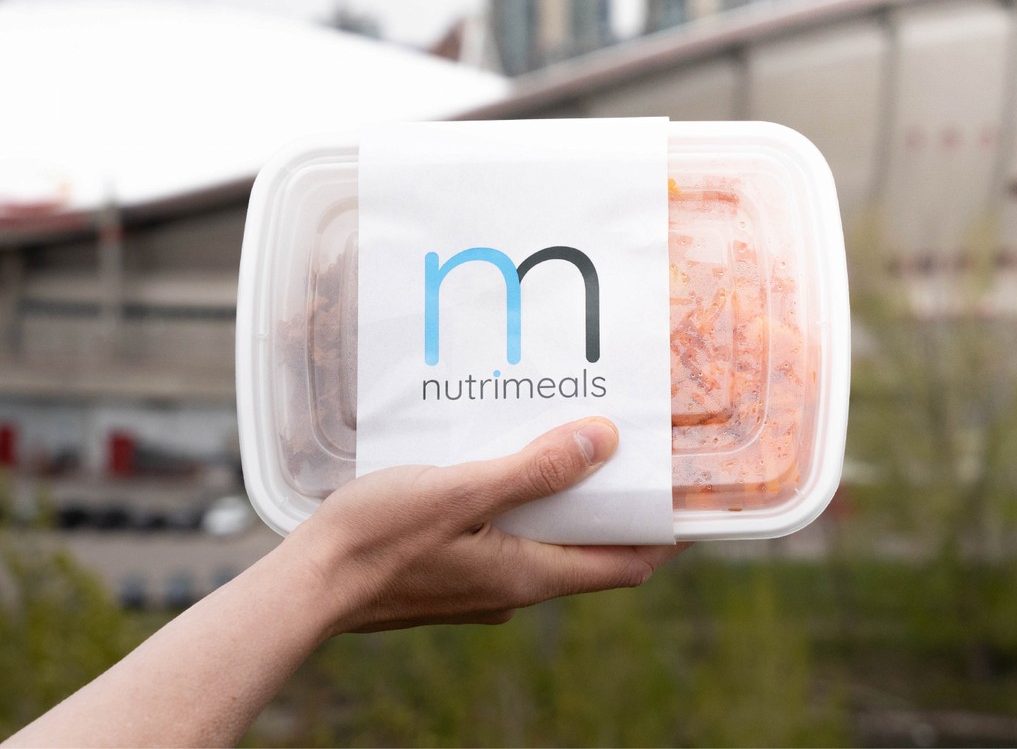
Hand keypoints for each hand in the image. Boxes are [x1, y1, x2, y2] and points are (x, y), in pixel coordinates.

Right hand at [288, 416, 688, 634]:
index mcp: (528, 573)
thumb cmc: (381, 537)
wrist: (311, 584)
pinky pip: (505, 540)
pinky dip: (520, 508)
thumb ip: (535, 470)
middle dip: (611, 508)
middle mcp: (514, 588)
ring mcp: (481, 586)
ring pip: (543, 543)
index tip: (692, 506)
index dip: (664, 538)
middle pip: (586, 550)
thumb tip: (604, 442)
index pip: (623, 564)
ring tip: (563, 448)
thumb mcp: (463, 491)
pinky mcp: (453, 576)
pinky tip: (499, 470)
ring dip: (561, 504)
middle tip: (626, 455)